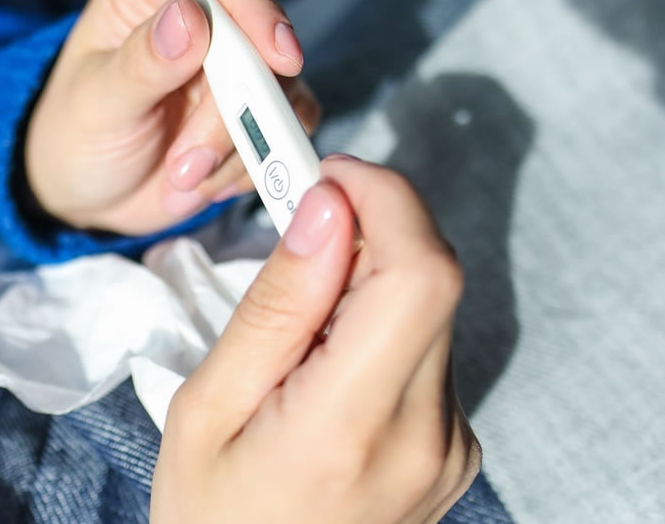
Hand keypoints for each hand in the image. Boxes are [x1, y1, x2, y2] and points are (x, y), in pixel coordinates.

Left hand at [24, 0, 319, 234]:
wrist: (87, 195)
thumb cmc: (77, 135)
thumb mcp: (98, 101)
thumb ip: (143, 61)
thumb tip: (191, 15)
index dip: (252, 6)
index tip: (279, 57)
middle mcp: (199, 21)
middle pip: (256, 42)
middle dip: (232, 112)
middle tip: (188, 164)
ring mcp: (232, 69)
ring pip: (278, 92)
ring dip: (237, 148)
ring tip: (181, 179)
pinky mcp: (253, 113)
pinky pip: (284, 131)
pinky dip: (251, 165)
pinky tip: (207, 184)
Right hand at [151, 156, 480, 523]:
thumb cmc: (213, 518)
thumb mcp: (207, 409)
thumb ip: (276, 306)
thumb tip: (327, 211)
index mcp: (352, 426)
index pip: (421, 273)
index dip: (386, 199)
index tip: (327, 176)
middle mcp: (426, 437)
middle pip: (433, 278)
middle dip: (370, 229)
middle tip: (298, 230)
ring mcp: (451, 447)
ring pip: (430, 309)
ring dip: (370, 285)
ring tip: (298, 331)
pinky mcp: (456, 449)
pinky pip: (428, 351)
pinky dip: (380, 328)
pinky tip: (326, 366)